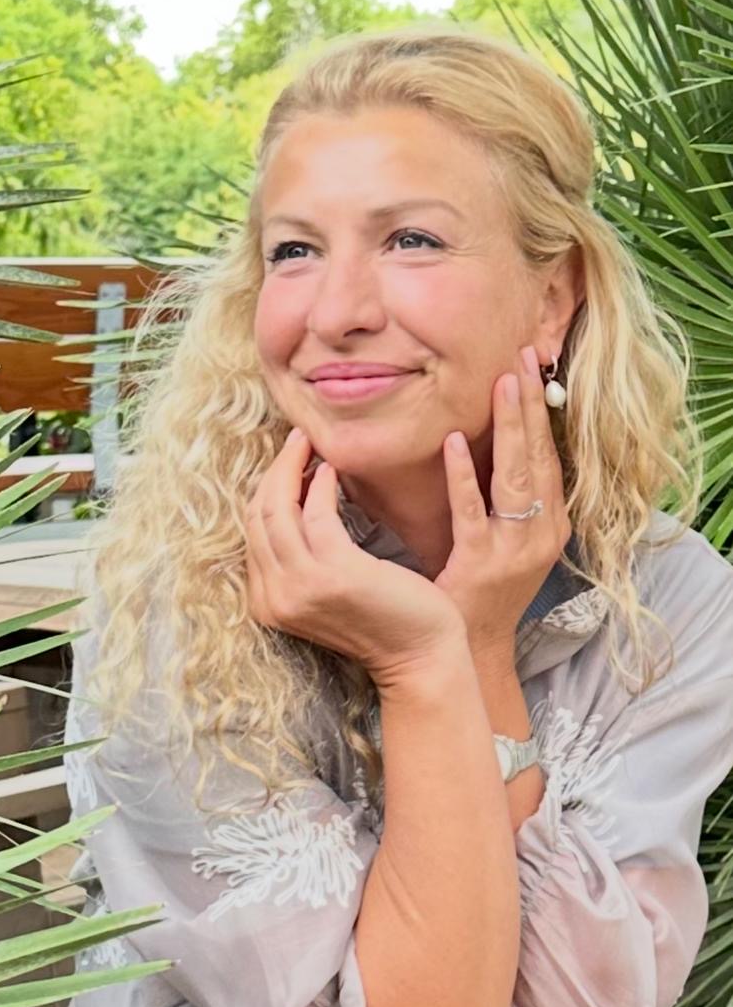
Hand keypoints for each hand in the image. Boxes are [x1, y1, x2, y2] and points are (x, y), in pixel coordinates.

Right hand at [242, 429, 464, 689]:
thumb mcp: (326, 588)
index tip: (289, 460)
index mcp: (267, 604)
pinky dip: (321, 486)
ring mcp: (301, 588)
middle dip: (275, 471)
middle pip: (257, 515)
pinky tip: (333, 471)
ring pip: (277, 509)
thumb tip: (298, 493)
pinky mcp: (335, 574)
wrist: (420, 657)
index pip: (251, 531)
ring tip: (310, 444)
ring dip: (292, 468)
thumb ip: (303, 554)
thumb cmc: (382, 617)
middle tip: (297, 440)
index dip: (267, 489)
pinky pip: (316, 514)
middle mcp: (275, 598)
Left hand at [433, 346, 571, 655]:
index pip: (550, 455)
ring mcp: (513, 549)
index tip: (532, 368)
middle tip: (519, 358)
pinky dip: (464, 473)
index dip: (541, 412)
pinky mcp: (480, 563)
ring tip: (501, 383)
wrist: (472, 649)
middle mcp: (541, 533)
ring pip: (515, 476)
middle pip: (538, 457)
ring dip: (509, 426)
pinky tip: (455, 441)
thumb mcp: (511, 538)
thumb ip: (510, 494)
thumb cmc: (484, 589)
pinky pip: (471, 509)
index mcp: (551, 523)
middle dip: (530, 405)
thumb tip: (498, 436)